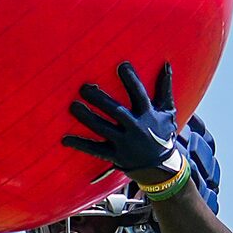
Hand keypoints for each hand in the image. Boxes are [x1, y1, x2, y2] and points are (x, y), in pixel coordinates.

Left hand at [61, 61, 190, 187]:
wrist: (160, 168)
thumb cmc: (162, 134)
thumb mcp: (167, 112)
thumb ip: (165, 89)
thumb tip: (167, 64)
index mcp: (148, 115)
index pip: (139, 95)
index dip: (131, 80)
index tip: (121, 65)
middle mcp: (136, 128)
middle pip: (115, 111)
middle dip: (100, 99)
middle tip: (84, 87)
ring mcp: (124, 143)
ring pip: (102, 128)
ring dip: (87, 117)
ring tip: (73, 105)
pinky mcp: (115, 155)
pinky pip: (95, 149)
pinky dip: (80, 144)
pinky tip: (65, 139)